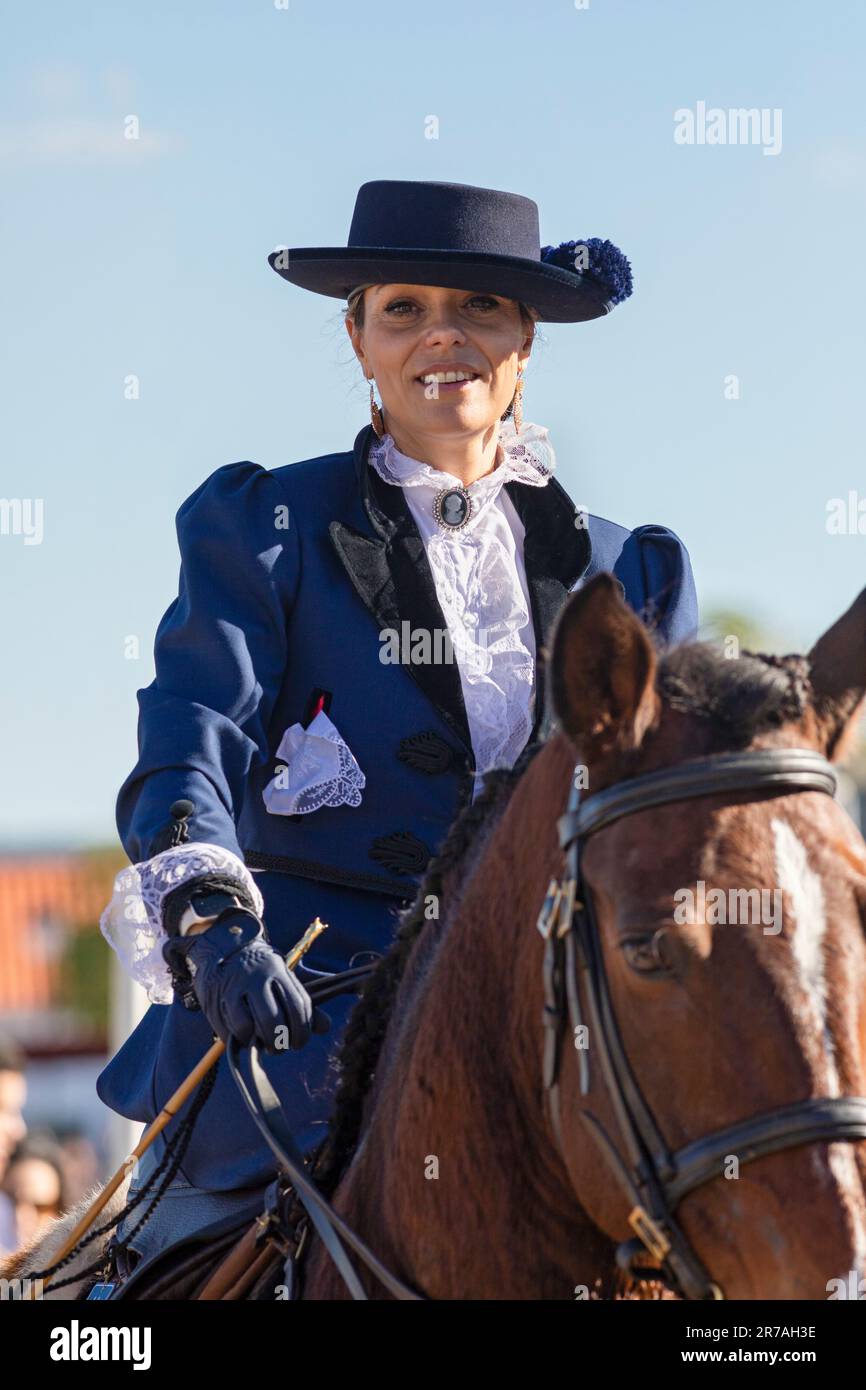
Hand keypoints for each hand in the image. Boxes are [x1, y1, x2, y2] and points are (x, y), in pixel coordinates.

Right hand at [163, 909, 329, 1052]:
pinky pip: (231, 1030)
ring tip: (262, 1044)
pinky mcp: (216, 1000)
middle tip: (280, 1047)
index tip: (299, 1041)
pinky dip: (242, 1040)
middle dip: (280, 1042)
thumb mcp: (283, 978)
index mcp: (278, 970)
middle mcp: (256, 977)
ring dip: (260, 1043)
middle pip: (273, 1020)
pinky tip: (245, 1037)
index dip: (302, 1030)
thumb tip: (325, 1027)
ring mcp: (234, 988)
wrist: (223, 948)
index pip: (298, 1005)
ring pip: (249, 1027)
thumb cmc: (261, 971)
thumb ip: (302, 1002)